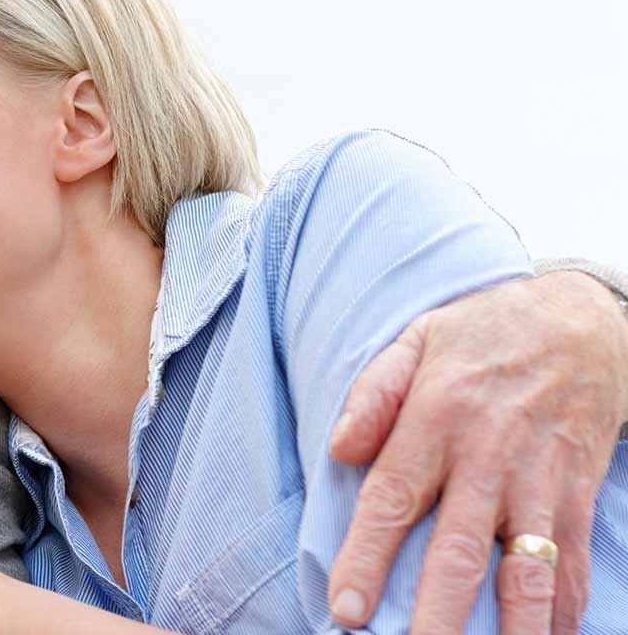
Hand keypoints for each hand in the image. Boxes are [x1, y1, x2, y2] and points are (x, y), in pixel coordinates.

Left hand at [327, 271, 627, 634]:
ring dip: (510, 625)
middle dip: (435, 612)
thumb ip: (373, 394)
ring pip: (524, 569)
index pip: (391, 500)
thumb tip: (340, 449)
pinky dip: (562, 606)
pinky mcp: (577, 491)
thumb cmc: (483, 333)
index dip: (366, 558)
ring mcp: (539, 480)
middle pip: (458, 550)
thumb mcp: (416, 340)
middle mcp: (488, 457)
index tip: (346, 609)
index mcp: (436, 419)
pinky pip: (570, 560)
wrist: (581, 318)